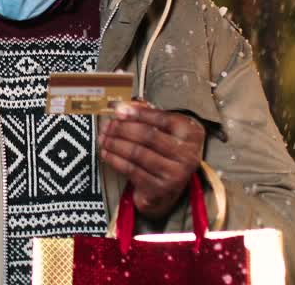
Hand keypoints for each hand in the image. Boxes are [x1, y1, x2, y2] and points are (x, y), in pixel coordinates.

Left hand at [98, 100, 204, 220]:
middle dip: (122, 129)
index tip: (119, 110)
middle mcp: (187, 154)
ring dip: (115, 144)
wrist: (172, 186)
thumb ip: (147, 114)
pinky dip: (115, 160)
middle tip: (108, 125)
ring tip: (103, 138)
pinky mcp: (160, 189)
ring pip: (137, 153)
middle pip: (147, 136)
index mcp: (191, 134)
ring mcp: (175, 174)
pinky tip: (106, 153)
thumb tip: (124, 106)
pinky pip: (131, 170)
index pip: (162, 119)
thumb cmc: (167, 151)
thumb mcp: (165, 130)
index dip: (138, 113)